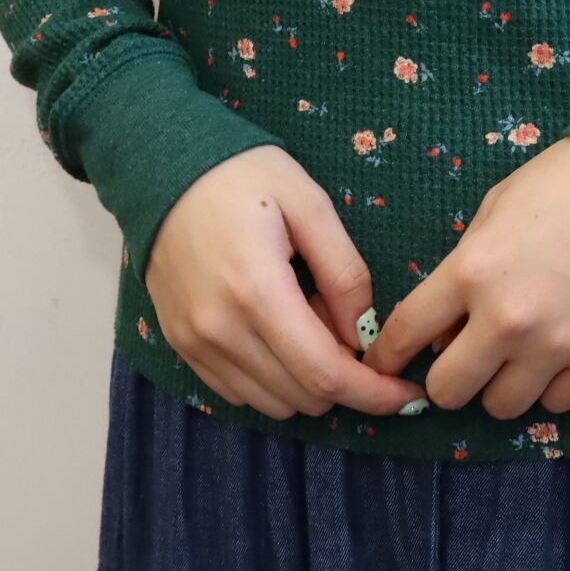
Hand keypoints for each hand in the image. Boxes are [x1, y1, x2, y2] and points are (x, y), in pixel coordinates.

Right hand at [145, 143, 428, 420]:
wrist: (161, 167)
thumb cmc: (243, 175)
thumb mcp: (310, 204)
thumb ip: (344, 271)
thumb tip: (365, 334)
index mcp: (257, 291)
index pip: (324, 373)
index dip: (373, 393)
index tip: (408, 395)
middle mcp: (219, 329)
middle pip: (302, 396)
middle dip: (344, 378)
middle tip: (346, 321)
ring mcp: (194, 343)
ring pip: (273, 403)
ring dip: (307, 380)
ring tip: (307, 317)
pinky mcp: (180, 347)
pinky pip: (239, 393)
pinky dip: (273, 380)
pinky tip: (279, 332)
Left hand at [359, 137, 569, 419]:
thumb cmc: (568, 182)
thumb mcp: (497, 208)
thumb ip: (465, 265)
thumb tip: (448, 324)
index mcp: (472, 271)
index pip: (407, 332)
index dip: (388, 354)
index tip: (385, 364)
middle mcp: (508, 319)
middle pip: (449, 390)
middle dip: (447, 377)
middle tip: (462, 360)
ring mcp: (558, 346)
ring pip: (503, 408)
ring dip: (500, 386)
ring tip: (516, 358)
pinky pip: (558, 406)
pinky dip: (550, 388)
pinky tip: (557, 358)